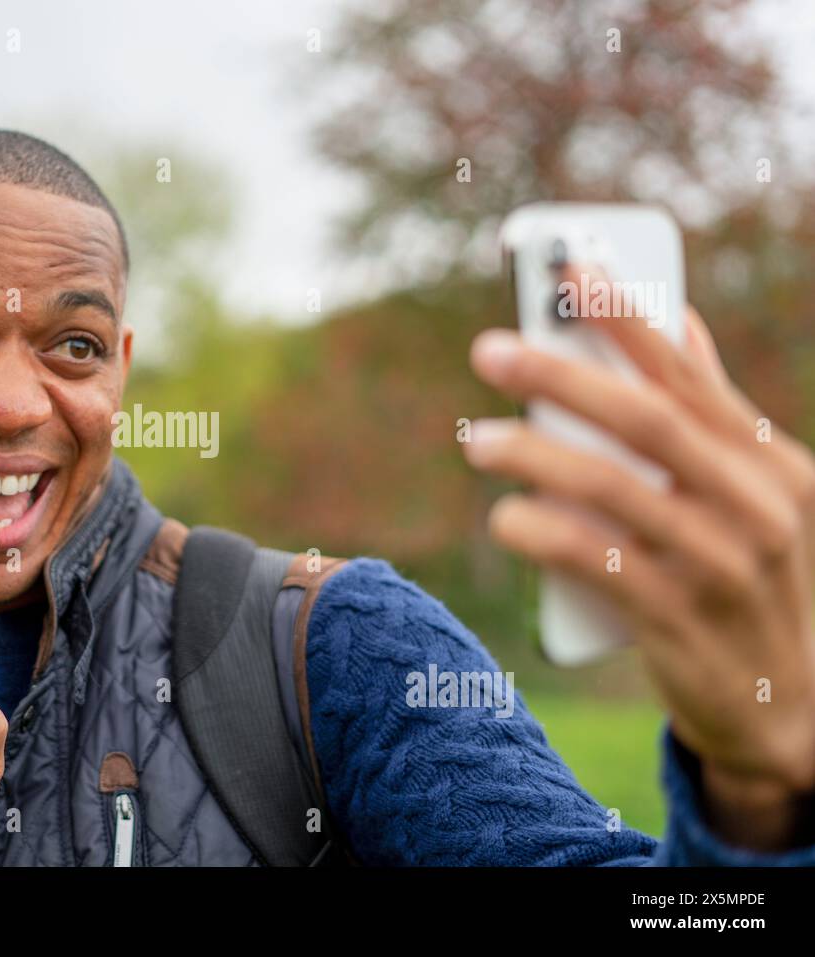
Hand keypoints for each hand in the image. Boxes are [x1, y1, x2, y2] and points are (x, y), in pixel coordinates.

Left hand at [463, 266, 814, 849]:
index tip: (570, 271)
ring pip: (614, 491)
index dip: (628, 319)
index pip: (690, 376)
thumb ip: (713, 416)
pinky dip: (546, 534)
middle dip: (563, 377)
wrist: (791, 709)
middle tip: (490, 351)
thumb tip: (680, 323)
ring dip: (535, 456)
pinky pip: (600, 565)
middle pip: (646, 422)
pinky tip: (506, 518)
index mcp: (771, 462)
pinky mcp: (680, 622)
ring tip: (476, 439)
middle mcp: (755, 506)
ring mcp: (721, 566)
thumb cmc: (755, 580)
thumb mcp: (757, 496)